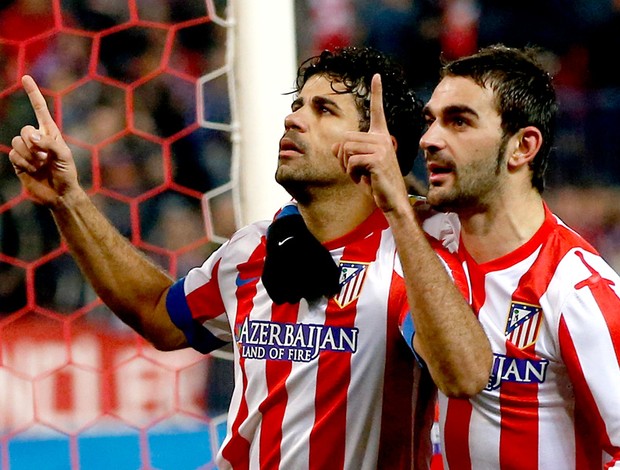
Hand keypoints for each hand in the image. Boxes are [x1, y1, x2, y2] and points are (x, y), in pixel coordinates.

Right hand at [9, 75, 78, 206]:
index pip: (39, 109)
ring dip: (30, 156)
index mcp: (50, 132)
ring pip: (16, 142)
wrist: (59, 194)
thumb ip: (49, 143)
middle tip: (46, 157)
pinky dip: (23, 163)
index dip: (33, 94)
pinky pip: (12, 154)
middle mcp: (37, 138)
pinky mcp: (18, 162)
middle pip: (25, 130)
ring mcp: (26, 150)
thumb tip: (31, 137)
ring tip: (41, 166)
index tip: (26, 78)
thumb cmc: (66, 173)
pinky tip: (32, 170)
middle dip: (35, 145)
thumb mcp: (64, 156)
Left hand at [333, 74, 409, 212]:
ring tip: (361, 175)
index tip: (377, 75)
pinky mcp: (377, 159)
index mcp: (381, 136)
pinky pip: (351, 162)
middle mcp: (382, 138)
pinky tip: (364, 180)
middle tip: (355, 171)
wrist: (392, 200)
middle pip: (345, 139)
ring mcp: (381, 147)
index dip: (377, 92)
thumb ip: (347, 152)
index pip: (377, 111)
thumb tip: (335, 146)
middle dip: (343, 158)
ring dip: (347, 167)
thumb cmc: (375, 184)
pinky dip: (351, 174)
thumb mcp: (358, 165)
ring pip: (346, 150)